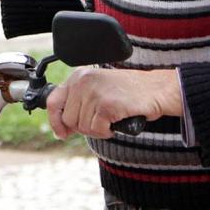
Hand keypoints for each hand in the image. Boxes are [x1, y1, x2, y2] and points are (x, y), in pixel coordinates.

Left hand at [46, 68, 182, 139]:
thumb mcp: (98, 89)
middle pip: (68, 119)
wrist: (157, 89)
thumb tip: (61, 128)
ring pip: (83, 127)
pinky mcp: (107, 105)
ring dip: (98, 130)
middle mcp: (83, 81)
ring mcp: (95, 92)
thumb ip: (78, 102)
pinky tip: (117, 122)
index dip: (55, 121)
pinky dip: (107, 132)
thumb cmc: (129, 92)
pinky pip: (97, 130)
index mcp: (79, 76)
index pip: (53, 101)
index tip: (62, 133)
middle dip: (84, 127)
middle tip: (101, 123)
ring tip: (112, 119)